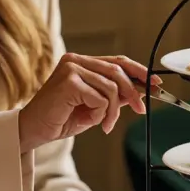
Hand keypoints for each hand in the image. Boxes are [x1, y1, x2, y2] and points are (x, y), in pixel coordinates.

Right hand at [18, 53, 161, 152]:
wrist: (35, 130)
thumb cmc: (61, 118)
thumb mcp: (94, 106)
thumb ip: (114, 95)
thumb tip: (138, 91)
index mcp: (81, 62)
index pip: (117, 61)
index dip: (139, 71)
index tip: (155, 82)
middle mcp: (75, 60)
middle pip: (118, 72)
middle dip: (133, 92)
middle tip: (140, 109)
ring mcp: (71, 68)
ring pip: (111, 87)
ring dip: (113, 111)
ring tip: (106, 124)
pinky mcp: (69, 81)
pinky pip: (100, 98)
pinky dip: (101, 113)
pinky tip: (92, 121)